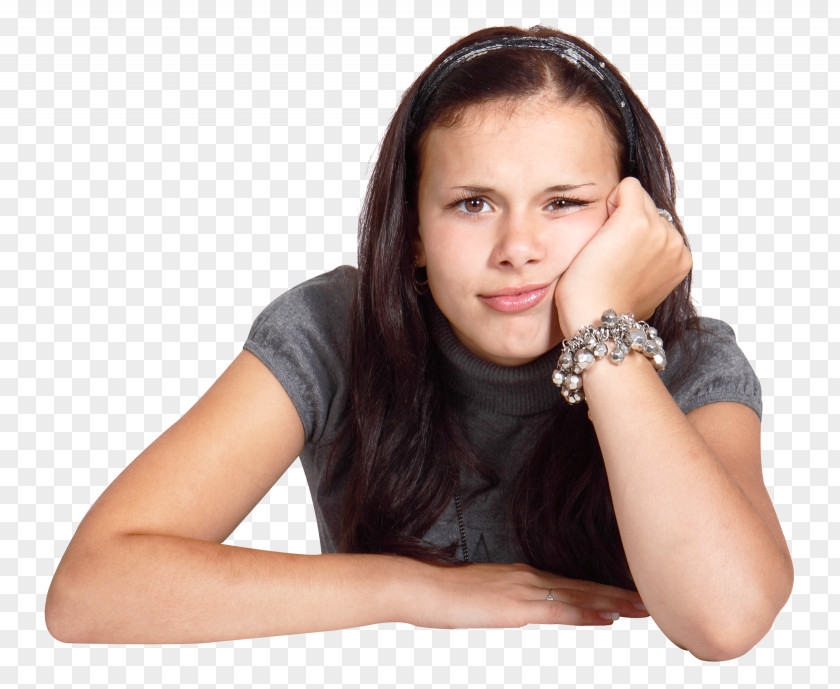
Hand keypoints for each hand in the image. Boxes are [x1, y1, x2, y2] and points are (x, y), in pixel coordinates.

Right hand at [404, 561, 648, 628]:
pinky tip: (607, 617)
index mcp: (522, 575)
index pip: (570, 583)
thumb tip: (518, 608)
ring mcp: (524, 590)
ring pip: (579, 596)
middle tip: (649, 598)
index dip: (601, 589)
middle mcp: (529, 577)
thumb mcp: (480, 595)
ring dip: (613, 602)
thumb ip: (503, 600)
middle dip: (617, 593)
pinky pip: (559, 610)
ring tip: (642, 607)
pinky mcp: (516, 607)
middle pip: (582, 586)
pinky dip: (587, 612)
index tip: (626, 594)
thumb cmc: (444, 594)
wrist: (421, 587)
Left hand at [553, 177, 691, 338]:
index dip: (631, 236)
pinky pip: (627, 187)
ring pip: (636, 197)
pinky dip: (610, 201)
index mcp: (680, 259)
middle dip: (625, 221)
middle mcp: (675, 243)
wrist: (596, 322)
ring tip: (605, 249)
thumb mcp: (639, 289)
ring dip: (616, 214)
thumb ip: (648, 266)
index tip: (619, 263)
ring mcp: (659, 231)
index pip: (657, 225)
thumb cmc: (604, 310)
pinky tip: (602, 232)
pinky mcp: (636, 221)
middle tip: (609, 255)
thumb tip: (639, 256)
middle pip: (648, 207)